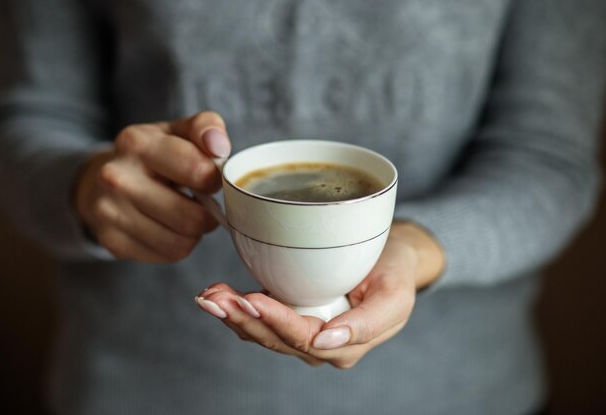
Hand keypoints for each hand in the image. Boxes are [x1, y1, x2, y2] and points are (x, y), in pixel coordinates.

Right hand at [75, 111, 230, 261]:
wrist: (101, 181)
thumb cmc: (154, 155)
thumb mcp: (179, 132)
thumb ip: (205, 128)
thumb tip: (218, 145)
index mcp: (137, 143)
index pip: (199, 172)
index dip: (214, 180)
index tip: (208, 178)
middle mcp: (117, 177)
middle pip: (191, 218)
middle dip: (207, 214)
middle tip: (202, 204)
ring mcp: (110, 212)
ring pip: (181, 243)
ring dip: (193, 233)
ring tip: (185, 214)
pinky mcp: (112, 241)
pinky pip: (168, 255)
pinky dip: (176, 245)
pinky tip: (167, 227)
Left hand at [195, 222, 444, 367]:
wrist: (392, 260)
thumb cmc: (394, 274)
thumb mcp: (395, 296)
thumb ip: (367, 324)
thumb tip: (327, 340)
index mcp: (345, 344)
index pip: (304, 338)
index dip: (276, 321)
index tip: (253, 300)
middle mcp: (320, 345)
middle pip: (275, 338)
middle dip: (244, 319)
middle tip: (217, 299)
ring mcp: (303, 333)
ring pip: (262, 332)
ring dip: (234, 314)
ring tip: (210, 296)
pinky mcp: (291, 316)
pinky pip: (261, 320)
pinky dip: (238, 308)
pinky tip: (218, 295)